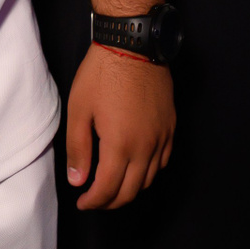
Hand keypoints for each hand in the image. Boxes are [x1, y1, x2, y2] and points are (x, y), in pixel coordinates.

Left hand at [64, 43, 174, 209]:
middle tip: (94, 200)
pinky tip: (136, 167)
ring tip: (112, 186)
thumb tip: (78, 181)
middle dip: (111, 202)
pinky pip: (163, 161)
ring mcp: (162, 137)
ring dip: (130, 189)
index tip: (82, 203)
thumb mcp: (79, 110)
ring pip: (149, 179)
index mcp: (121, 145)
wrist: (133, 46)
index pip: (109, 189)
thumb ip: (78, 149)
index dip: (94, 201)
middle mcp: (146, 147)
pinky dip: (149, 172)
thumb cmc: (101, 74)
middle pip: (131, 191)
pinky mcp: (171, 126)